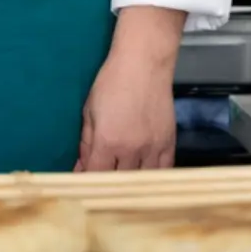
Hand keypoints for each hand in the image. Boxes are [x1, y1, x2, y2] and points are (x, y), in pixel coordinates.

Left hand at [76, 5, 184, 171]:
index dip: (88, 183)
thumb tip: (80, 168)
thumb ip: (86, 143)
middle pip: (120, 183)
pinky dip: (152, 179)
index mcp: (108, 141)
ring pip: (142, 182)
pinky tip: (144, 179)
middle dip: (108, 187)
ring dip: (130, 186)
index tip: (83, 185)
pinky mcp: (169, 144)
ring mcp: (153, 148)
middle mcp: (132, 149)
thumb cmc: (111, 82)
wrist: (144, 64)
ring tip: (121, 186)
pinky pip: (163, 172)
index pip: (97, 175)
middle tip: (101, 186)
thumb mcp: (90, 110)